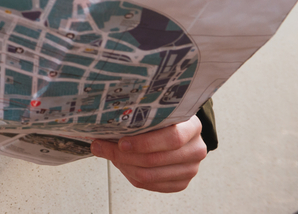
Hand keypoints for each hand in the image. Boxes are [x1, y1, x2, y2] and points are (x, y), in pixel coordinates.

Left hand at [91, 115, 207, 192]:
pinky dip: (131, 176)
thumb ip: (137, 117)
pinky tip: (122, 165)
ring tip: (109, 154)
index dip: (144, 143)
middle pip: (156, 159)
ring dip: (124, 166)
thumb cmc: (163, 119)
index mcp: (192, 126)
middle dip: (124, 156)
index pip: (171, 139)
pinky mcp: (182, 183)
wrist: (179, 132)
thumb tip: (102, 127)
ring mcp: (191, 169)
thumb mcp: (156, 112)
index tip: (121, 142)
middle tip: (102, 147)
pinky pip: (151, 186)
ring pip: (151, 175)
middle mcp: (196, 149)